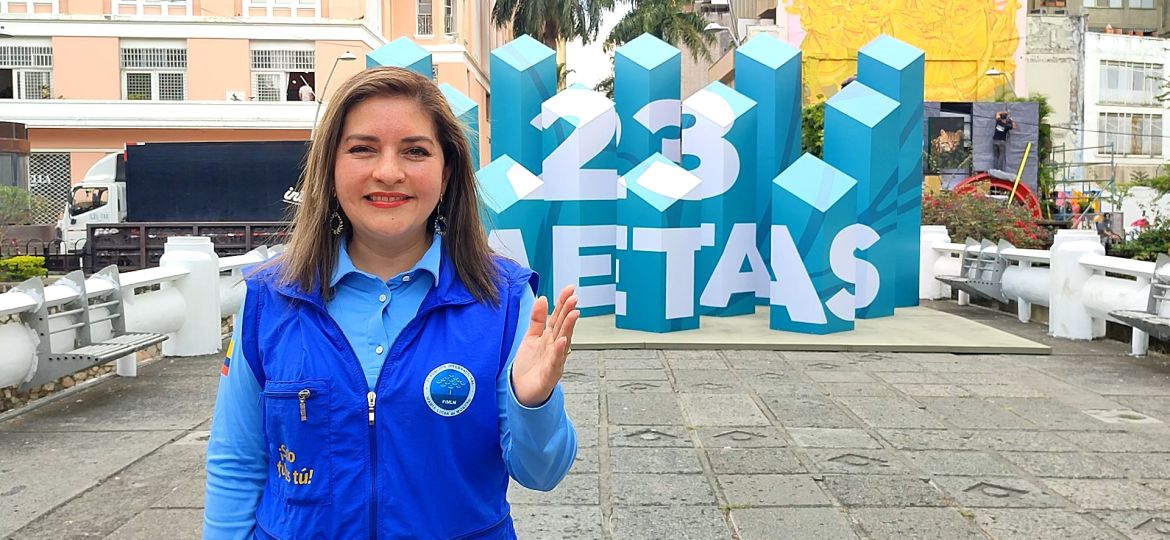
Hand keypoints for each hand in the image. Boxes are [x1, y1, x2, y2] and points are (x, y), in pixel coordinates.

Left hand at [511, 285, 579, 407]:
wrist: (522, 391)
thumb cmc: (529, 366)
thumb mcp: (531, 337)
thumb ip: (537, 319)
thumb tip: (542, 298)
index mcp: (550, 338)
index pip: (558, 317)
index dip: (563, 303)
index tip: (569, 289)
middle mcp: (555, 348)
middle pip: (562, 327)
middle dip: (568, 312)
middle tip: (574, 297)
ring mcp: (554, 361)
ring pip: (563, 342)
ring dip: (568, 328)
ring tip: (573, 314)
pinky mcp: (549, 375)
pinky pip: (555, 362)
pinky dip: (559, 352)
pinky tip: (562, 341)